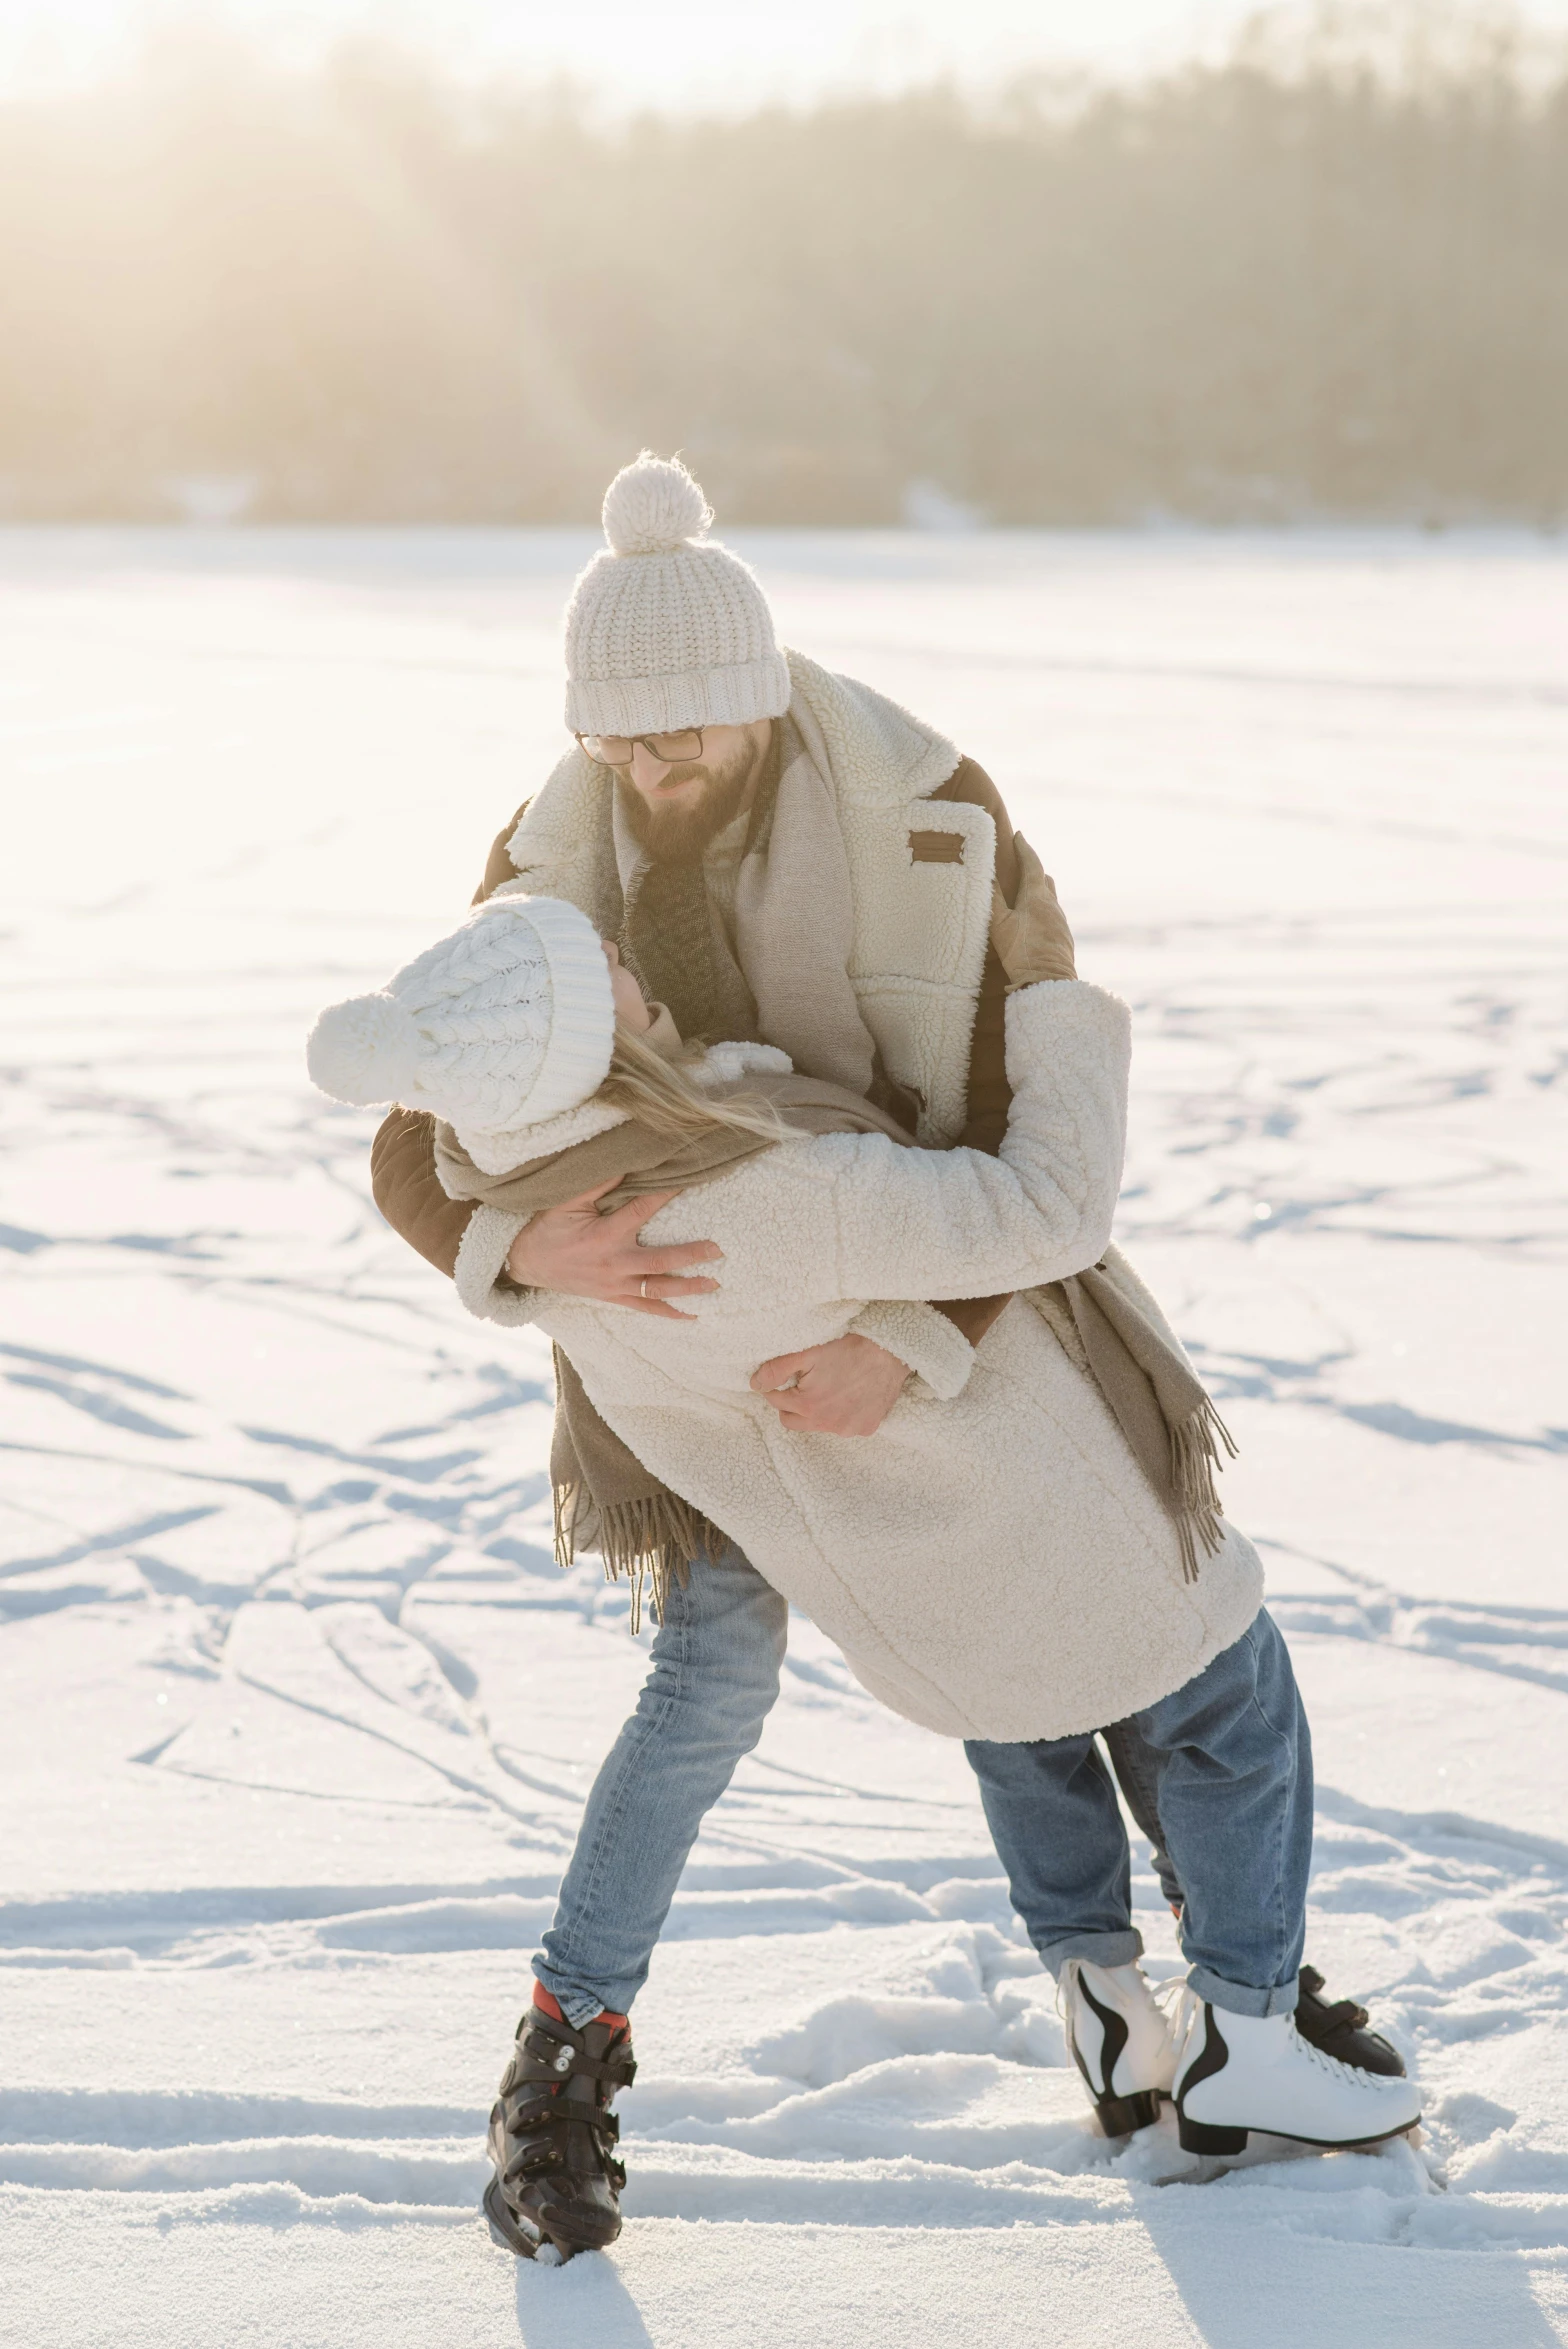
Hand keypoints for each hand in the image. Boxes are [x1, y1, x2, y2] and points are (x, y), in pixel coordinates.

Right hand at [506, 1180, 720, 1318]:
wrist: (524, 1263)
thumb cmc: (546, 1228)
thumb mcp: (566, 1202)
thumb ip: (597, 1183)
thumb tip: (626, 1163)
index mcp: (604, 1236)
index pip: (642, 1210)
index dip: (666, 1194)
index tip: (690, 1181)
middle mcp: (613, 1264)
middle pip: (660, 1262)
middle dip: (691, 1256)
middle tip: (717, 1250)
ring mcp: (614, 1285)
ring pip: (657, 1290)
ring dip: (688, 1288)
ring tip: (714, 1283)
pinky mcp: (612, 1298)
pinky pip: (644, 1308)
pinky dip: (669, 1313)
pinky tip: (692, 1315)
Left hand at [750, 1333, 909, 1435]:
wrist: (891, 1351)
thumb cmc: (849, 1348)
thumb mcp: (807, 1352)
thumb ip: (776, 1369)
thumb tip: (754, 1384)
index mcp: (808, 1406)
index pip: (776, 1402)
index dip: (778, 1387)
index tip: (788, 1376)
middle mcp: (827, 1424)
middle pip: (792, 1421)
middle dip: (792, 1404)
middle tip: (805, 1383)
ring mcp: (848, 1429)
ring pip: (818, 1425)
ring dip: (817, 1411)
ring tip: (830, 1386)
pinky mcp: (867, 1428)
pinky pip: (844, 1426)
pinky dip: (842, 1414)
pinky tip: (850, 1394)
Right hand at [990, 834, 1076, 986]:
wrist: (1049, 982)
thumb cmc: (1022, 953)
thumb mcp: (1000, 924)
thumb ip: (993, 898)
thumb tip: (985, 873)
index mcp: (1037, 897)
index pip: (1032, 864)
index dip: (1024, 849)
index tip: (1019, 836)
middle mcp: (1053, 906)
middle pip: (1044, 879)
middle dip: (1032, 869)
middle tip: (1019, 864)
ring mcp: (1060, 922)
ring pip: (1050, 898)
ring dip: (1038, 891)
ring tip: (1024, 893)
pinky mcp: (1063, 938)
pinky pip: (1052, 916)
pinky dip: (1042, 910)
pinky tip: (1032, 922)